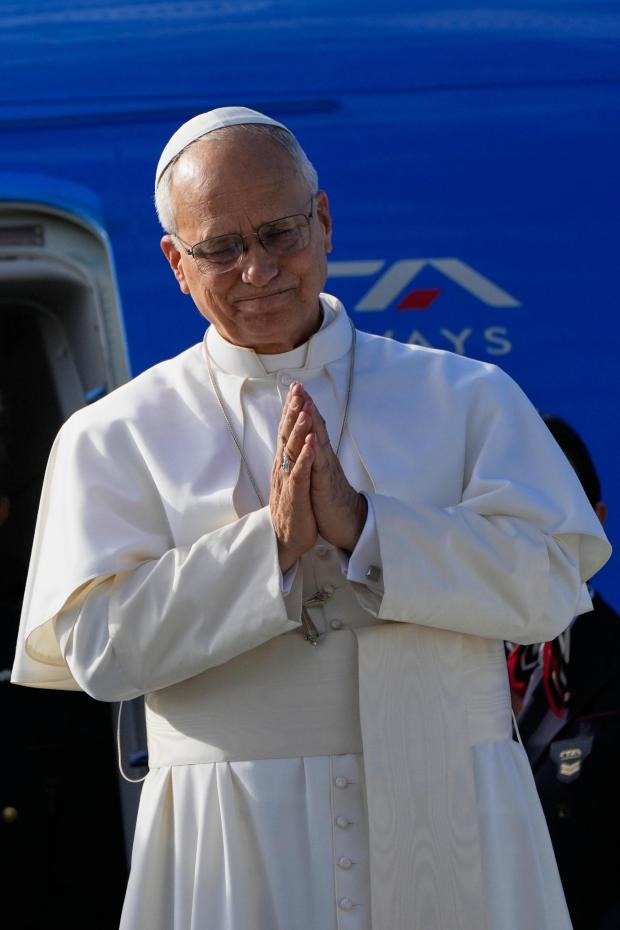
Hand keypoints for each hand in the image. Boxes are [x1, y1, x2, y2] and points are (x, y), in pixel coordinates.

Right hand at [270, 384, 317, 571]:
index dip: (290, 410)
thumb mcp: (292, 480)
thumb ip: (292, 460)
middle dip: (292, 411)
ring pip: (291, 450)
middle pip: (286, 435)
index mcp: (284, 464)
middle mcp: (282, 469)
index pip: (286, 432)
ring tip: (304, 409)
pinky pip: (299, 473)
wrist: (287, 540)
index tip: (296, 388)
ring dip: (298, 429)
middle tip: (297, 389)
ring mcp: (287, 481)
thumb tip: (293, 440)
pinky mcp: (295, 495)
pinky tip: (310, 444)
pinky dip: (304, 457)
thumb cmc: (294, 509)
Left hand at [300, 386, 367, 552]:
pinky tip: (312, 437)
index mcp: (318, 456)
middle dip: (306, 405)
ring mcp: (326, 470)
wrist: (348, 522)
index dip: (302, 408)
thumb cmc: (331, 500)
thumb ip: (313, 457)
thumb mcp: (318, 474)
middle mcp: (324, 458)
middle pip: (315, 427)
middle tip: (299, 385)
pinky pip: (320, 465)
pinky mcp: (326, 485)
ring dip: (312, 421)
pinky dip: (316, 451)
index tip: (295, 389)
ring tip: (305, 402)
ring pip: (318, 440)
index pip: (310, 427)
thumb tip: (309, 441)